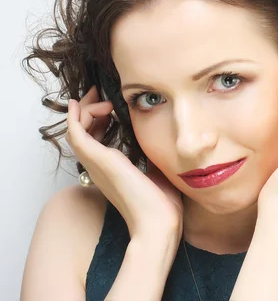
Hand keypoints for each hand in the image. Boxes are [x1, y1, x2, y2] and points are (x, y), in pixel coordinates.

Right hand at [66, 86, 182, 239]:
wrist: (158, 223)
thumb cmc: (161, 204)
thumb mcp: (157, 171)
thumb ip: (152, 156)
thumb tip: (160, 139)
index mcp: (112, 169)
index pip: (96, 138)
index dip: (98, 118)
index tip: (109, 103)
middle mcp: (99, 166)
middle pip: (82, 131)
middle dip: (88, 108)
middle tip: (97, 93)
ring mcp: (96, 164)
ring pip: (76, 129)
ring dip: (86, 110)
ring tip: (103, 100)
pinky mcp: (99, 160)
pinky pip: (76, 133)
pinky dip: (77, 116)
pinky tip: (84, 104)